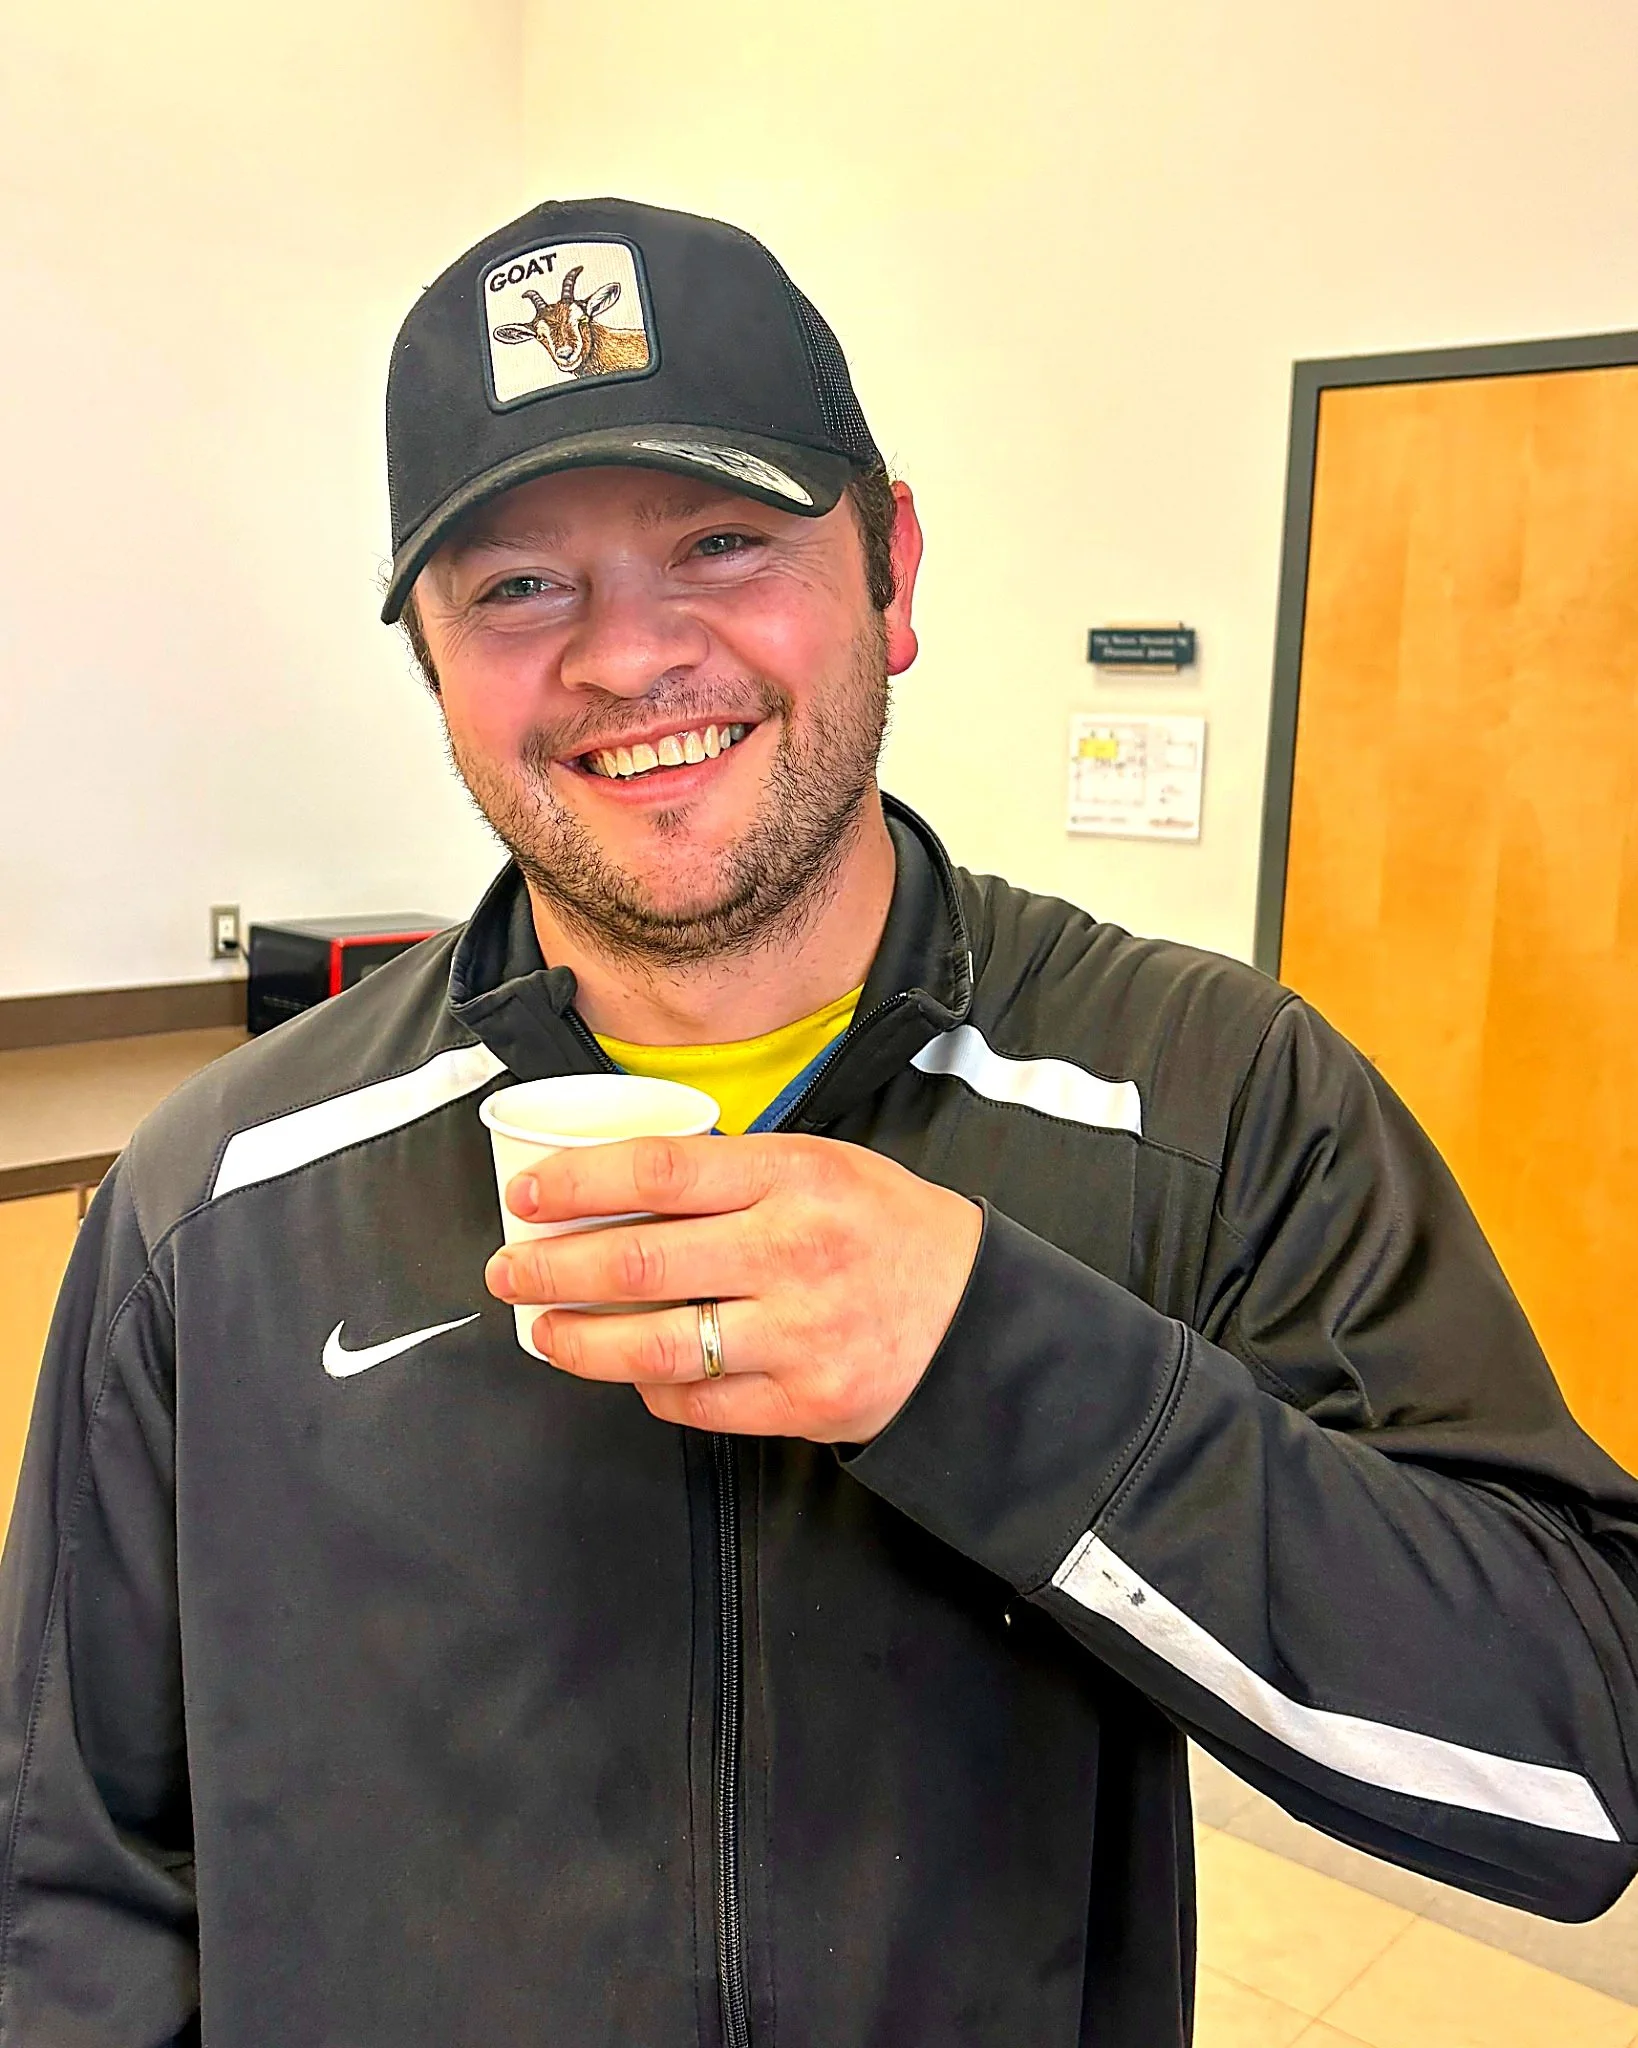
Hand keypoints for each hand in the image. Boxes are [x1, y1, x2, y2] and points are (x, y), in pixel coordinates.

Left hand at [483, 1135, 982, 1442]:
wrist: (977, 1316)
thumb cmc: (886, 1229)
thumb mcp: (821, 1167)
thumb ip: (732, 1175)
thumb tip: (615, 1189)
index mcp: (794, 1177)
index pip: (659, 1173)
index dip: (578, 1183)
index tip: (526, 1195)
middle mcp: (792, 1252)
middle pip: (639, 1263)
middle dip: (552, 1270)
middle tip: (509, 1273)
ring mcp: (799, 1334)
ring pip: (657, 1345)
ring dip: (581, 1341)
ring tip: (545, 1331)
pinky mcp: (804, 1404)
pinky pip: (698, 1403)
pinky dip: (652, 1389)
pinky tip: (631, 1371)